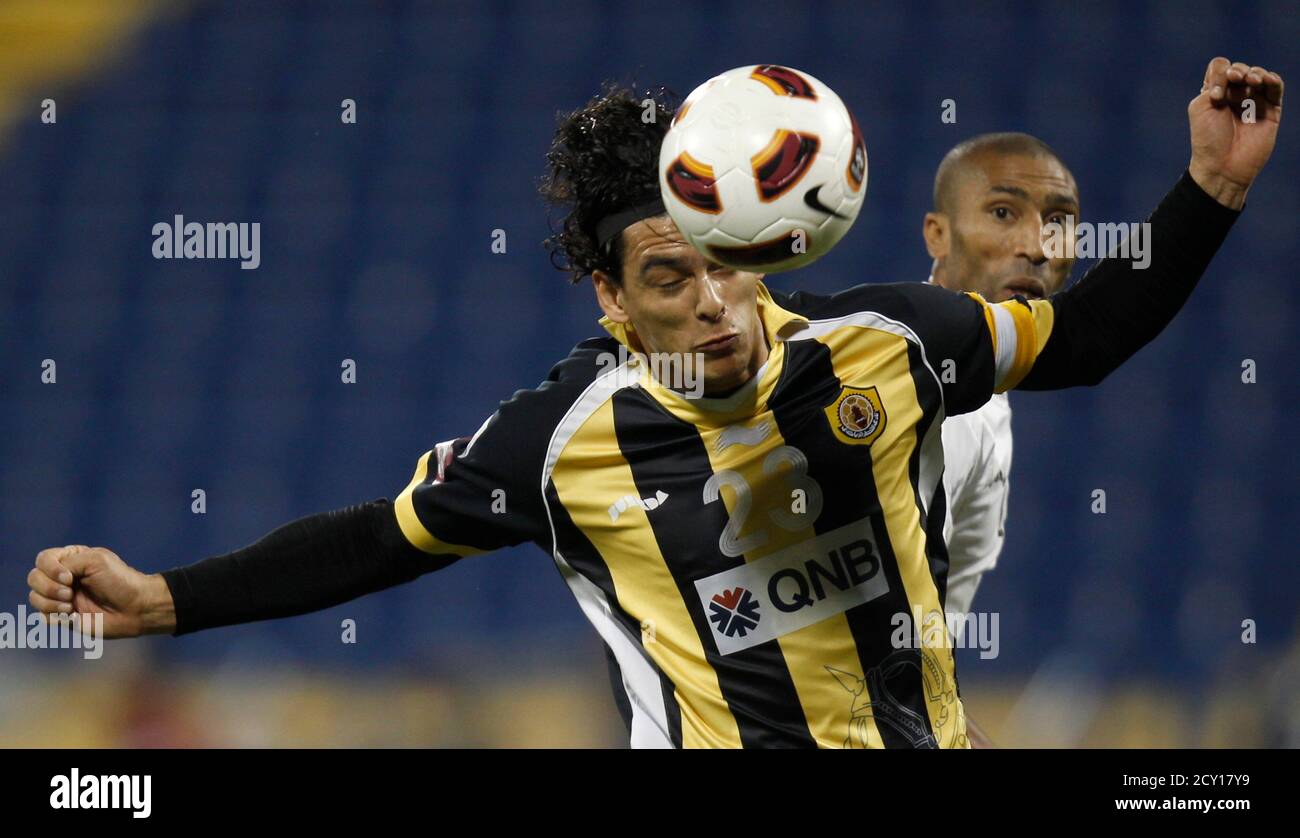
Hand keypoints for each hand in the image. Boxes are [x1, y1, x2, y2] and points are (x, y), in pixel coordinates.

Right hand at [27, 545, 175, 637]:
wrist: (135, 608)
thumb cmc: (120, 581)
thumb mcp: (96, 560)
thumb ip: (68, 563)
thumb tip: (53, 578)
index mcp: (71, 560)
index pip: (42, 559)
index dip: (49, 569)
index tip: (69, 577)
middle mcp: (62, 578)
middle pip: (33, 578)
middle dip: (49, 588)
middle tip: (70, 594)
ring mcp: (61, 598)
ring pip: (35, 598)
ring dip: (50, 603)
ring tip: (71, 607)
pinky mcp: (64, 617)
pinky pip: (44, 617)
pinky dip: (55, 617)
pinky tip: (73, 616)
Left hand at [1188, 57, 1283, 209]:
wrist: (1223, 166)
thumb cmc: (1208, 140)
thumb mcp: (1200, 108)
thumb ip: (1212, 84)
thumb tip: (1232, 71)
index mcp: (1215, 93)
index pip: (1221, 68)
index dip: (1220, 74)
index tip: (1215, 95)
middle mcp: (1235, 96)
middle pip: (1240, 69)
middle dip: (1238, 71)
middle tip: (1234, 79)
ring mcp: (1254, 102)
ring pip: (1259, 75)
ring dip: (1255, 72)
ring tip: (1250, 80)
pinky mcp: (1271, 110)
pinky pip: (1276, 87)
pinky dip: (1273, 80)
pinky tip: (1266, 80)